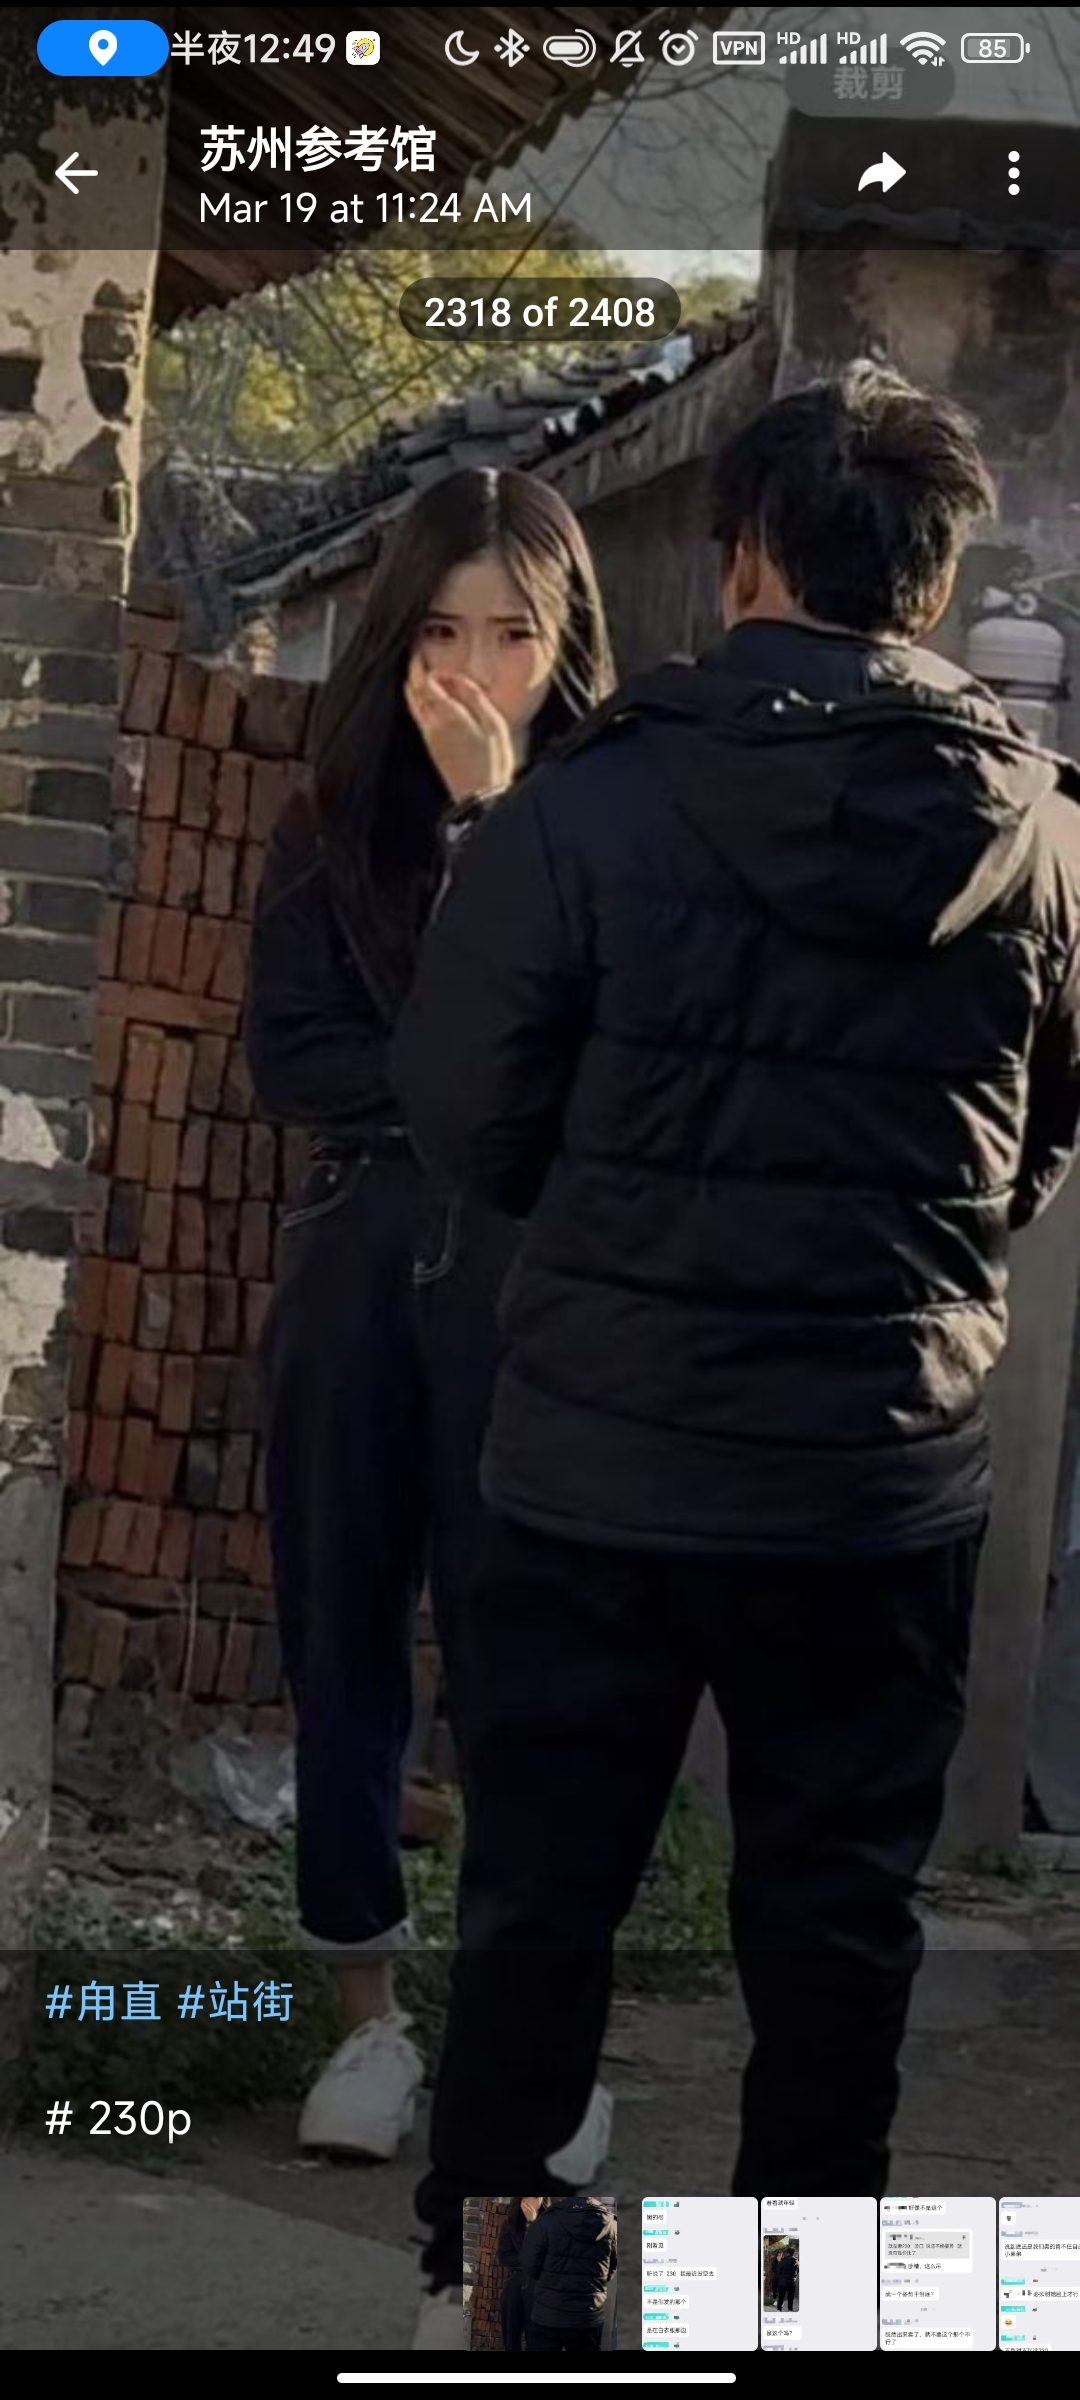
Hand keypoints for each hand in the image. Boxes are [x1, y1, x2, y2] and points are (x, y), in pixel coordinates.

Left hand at [406, 657, 514, 804]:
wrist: (479, 797)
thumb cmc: (492, 760)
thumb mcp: (494, 723)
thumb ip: (474, 696)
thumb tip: (456, 679)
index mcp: (448, 714)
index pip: (429, 683)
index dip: (430, 669)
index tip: (436, 660)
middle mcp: (432, 723)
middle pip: (416, 691)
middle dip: (416, 672)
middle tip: (417, 657)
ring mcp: (429, 736)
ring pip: (413, 705)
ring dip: (413, 687)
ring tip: (416, 674)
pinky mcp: (431, 747)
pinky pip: (418, 717)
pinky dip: (416, 703)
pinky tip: (421, 700)